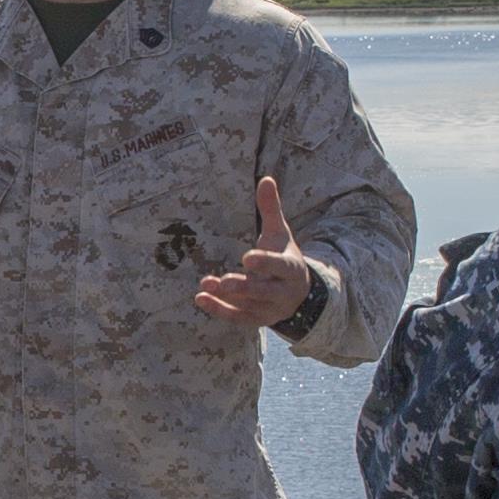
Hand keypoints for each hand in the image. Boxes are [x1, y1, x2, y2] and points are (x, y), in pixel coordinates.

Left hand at [197, 178, 318, 327]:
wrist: (297, 293)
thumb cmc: (283, 256)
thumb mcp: (280, 233)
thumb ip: (271, 209)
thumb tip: (265, 178)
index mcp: (291, 269)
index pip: (280, 267)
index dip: (265, 264)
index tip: (247, 258)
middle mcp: (283, 292)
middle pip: (264, 292)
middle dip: (244, 287)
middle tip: (224, 281)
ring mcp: (270, 309)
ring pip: (248, 306)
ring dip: (226, 298)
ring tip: (205, 284)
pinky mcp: (256, 319)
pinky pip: (237, 317)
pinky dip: (219, 310)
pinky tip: (201, 299)